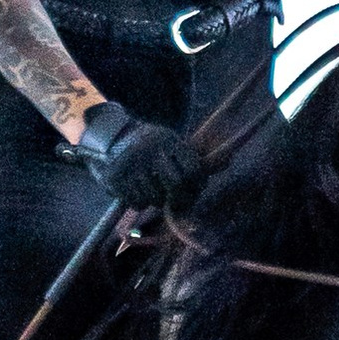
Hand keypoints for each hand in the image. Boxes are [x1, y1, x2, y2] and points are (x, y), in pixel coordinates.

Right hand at [71, 100, 205, 215]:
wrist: (109, 137)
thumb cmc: (149, 146)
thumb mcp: (172, 143)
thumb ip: (195, 157)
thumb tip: (229, 161)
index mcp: (168, 140)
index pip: (194, 169)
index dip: (196, 184)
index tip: (192, 189)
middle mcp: (150, 149)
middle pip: (176, 185)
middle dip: (177, 197)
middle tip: (174, 199)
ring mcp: (132, 164)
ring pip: (155, 197)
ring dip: (155, 200)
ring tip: (151, 190)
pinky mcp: (117, 177)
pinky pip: (137, 202)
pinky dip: (139, 202)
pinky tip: (137, 191)